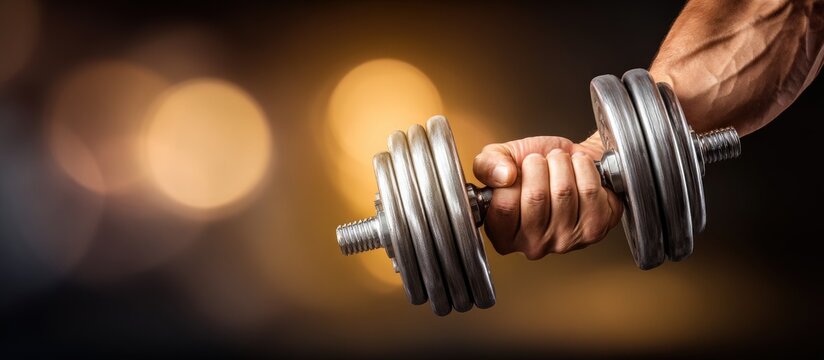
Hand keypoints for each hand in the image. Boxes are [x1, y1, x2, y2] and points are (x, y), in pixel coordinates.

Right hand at [472, 134, 621, 258]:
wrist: (571, 160)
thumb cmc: (534, 165)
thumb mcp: (501, 159)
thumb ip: (488, 165)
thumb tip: (504, 176)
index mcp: (504, 235)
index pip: (504, 206)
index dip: (511, 178)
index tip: (517, 170)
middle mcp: (534, 245)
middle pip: (536, 197)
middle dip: (538, 165)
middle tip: (539, 161)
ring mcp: (566, 240)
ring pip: (563, 192)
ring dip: (561, 163)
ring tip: (558, 162)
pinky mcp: (595, 228)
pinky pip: (589, 190)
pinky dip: (584, 167)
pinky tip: (578, 168)